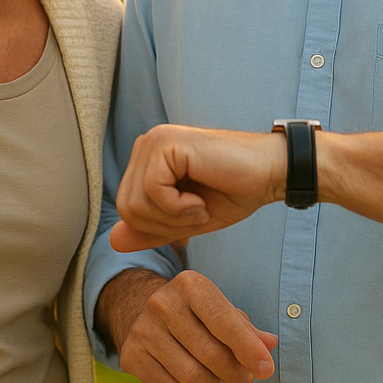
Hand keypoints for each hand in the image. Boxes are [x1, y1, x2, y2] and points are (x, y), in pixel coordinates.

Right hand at [98, 269, 277, 382]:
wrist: (142, 311)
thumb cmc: (195, 312)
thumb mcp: (220, 308)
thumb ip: (246, 328)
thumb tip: (269, 344)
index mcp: (189, 285)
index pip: (223, 320)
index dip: (248, 348)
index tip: (266, 369)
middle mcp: (161, 303)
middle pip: (210, 354)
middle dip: (235, 372)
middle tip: (245, 377)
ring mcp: (143, 330)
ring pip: (192, 375)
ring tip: (219, 377)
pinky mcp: (131, 357)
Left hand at [110, 124, 285, 251]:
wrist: (270, 174)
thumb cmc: (233, 193)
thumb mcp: (185, 222)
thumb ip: (150, 230)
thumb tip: (113, 241)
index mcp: (147, 161)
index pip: (126, 209)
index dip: (158, 227)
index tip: (190, 218)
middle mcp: (146, 145)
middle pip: (126, 208)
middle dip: (163, 225)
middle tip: (196, 215)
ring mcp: (155, 141)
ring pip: (136, 202)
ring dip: (173, 218)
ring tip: (200, 206)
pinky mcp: (167, 143)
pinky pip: (152, 191)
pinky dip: (178, 207)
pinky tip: (200, 200)